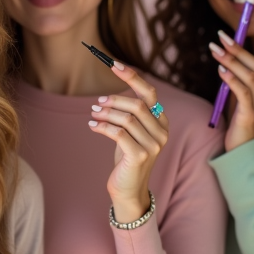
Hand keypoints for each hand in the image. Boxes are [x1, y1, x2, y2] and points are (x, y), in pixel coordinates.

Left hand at [88, 61, 168, 223]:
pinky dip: (102, 126)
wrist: (128, 189)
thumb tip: (108, 96)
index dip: (132, 76)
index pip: (149, 93)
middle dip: (114, 100)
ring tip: (93, 115)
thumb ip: (129, 115)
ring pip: (127, 118)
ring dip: (106, 113)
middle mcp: (161, 132)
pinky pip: (118, 133)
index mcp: (161, 122)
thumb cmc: (127, 157)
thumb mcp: (130, 133)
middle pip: (137, 104)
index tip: (114, 64)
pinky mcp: (140, 156)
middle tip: (97, 103)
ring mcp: (153, 145)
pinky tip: (92, 125)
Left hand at [209, 30, 253, 151]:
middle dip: (237, 50)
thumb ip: (236, 87)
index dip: (243, 49)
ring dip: (231, 61)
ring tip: (216, 51)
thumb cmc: (239, 128)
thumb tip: (225, 65)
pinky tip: (221, 70)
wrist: (244, 155)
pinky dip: (231, 79)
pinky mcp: (250, 115)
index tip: (227, 37)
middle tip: (220, 38)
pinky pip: (243, 92)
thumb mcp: (239, 103)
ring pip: (249, 76)